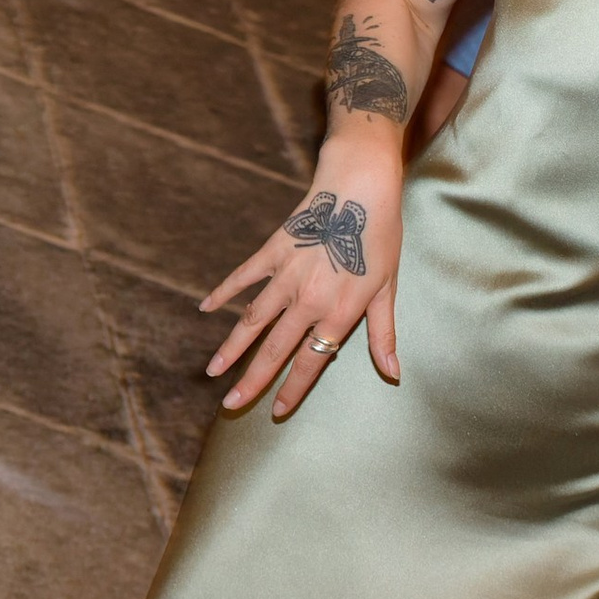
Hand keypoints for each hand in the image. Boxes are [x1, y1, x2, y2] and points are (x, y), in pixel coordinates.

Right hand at [204, 141, 402, 419]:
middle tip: (230, 404)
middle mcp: (307, 301)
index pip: (310, 364)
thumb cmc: (381, 237)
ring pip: (251, 320)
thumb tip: (392, 374)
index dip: (292, 390)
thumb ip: (383, 334)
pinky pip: (243, 278)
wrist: (360, 186)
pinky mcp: (272, 251)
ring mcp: (286, 276)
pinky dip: (224, 292)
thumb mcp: (387, 289)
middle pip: (273, 350)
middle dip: (252, 381)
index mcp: (338, 314)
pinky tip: (206, 307)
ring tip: (213, 370)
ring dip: (231, 347)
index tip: (275, 412)